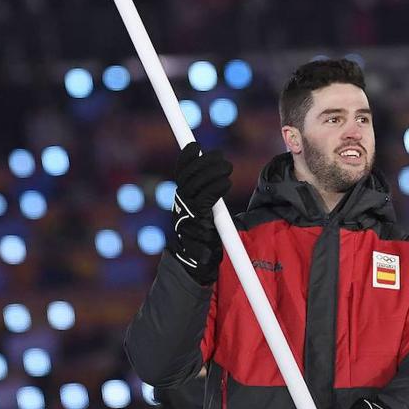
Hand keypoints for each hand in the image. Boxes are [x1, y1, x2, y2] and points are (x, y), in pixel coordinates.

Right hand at [168, 142, 231, 284]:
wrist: (198, 262)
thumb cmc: (203, 235)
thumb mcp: (203, 211)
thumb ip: (203, 192)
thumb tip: (211, 169)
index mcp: (182, 199)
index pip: (181, 174)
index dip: (186, 159)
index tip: (195, 146)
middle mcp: (181, 204)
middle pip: (189, 176)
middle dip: (203, 162)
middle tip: (219, 155)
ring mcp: (188, 213)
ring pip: (197, 184)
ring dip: (212, 172)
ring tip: (227, 167)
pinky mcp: (198, 221)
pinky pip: (206, 198)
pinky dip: (216, 187)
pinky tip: (225, 182)